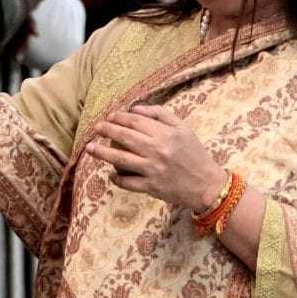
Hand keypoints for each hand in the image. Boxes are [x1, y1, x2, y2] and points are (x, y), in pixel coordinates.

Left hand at [86, 104, 226, 211]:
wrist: (206, 185)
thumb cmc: (194, 153)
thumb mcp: (182, 128)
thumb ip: (160, 114)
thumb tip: (134, 110)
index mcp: (165, 134)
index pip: (135, 121)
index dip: (119, 118)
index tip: (109, 117)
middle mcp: (157, 150)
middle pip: (124, 137)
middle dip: (106, 131)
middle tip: (96, 128)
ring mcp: (152, 170)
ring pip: (120, 159)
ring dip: (102, 153)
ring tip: (90, 148)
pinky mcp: (151, 187)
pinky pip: (127, 182)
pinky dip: (116, 178)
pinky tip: (111, 173)